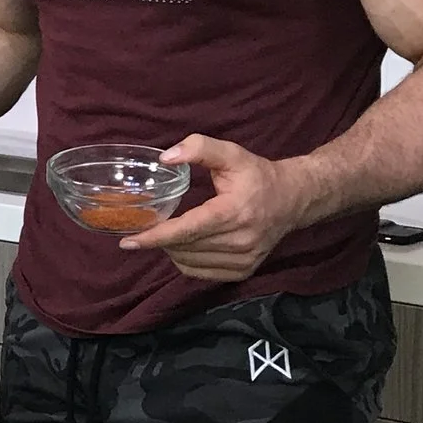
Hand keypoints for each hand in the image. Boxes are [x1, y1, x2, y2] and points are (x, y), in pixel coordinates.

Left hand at [122, 136, 317, 282]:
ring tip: (167, 234)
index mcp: (234, 212)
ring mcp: (244, 259)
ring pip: (191, 263)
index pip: (187, 230)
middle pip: (185, 247)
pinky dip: (186, 262)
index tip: (128, 241)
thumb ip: (199, 148)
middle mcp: (241, 240)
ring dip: (172, 251)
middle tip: (146, 227)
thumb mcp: (231, 153)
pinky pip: (202, 274)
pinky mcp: (245, 271)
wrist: (293, 199)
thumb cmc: (258, 175)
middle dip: (160, 240)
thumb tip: (165, 157)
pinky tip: (184, 246)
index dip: (155, 236)